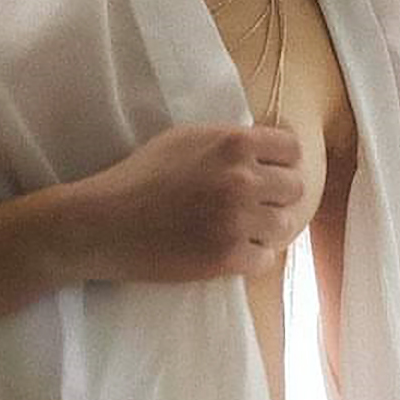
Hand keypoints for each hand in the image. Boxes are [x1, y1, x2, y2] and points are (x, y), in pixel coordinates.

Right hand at [79, 122, 310, 283]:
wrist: (104, 223)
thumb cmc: (139, 177)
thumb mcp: (185, 139)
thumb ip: (228, 141)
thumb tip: (266, 149)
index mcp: (232, 144)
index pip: (292, 149)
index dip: (280, 163)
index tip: (267, 175)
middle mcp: (241, 179)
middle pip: (294, 189)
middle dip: (276, 197)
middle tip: (252, 206)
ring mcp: (236, 220)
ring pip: (284, 226)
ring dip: (266, 229)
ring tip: (240, 230)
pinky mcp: (227, 257)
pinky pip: (266, 259)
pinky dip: (252, 257)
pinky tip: (229, 250)